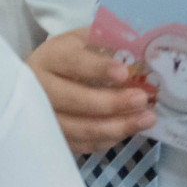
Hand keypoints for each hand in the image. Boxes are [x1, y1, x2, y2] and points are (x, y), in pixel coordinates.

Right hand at [27, 25, 156, 155]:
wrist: (41, 80)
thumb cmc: (71, 57)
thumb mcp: (84, 41)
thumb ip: (106, 43)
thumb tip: (139, 52)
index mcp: (50, 57)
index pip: (72, 62)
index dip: (98, 69)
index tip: (123, 73)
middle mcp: (40, 89)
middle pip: (74, 100)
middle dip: (111, 103)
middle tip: (141, 99)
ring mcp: (44, 118)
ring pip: (79, 128)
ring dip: (115, 127)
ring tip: (146, 119)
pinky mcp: (52, 138)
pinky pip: (82, 144)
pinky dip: (107, 139)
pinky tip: (128, 130)